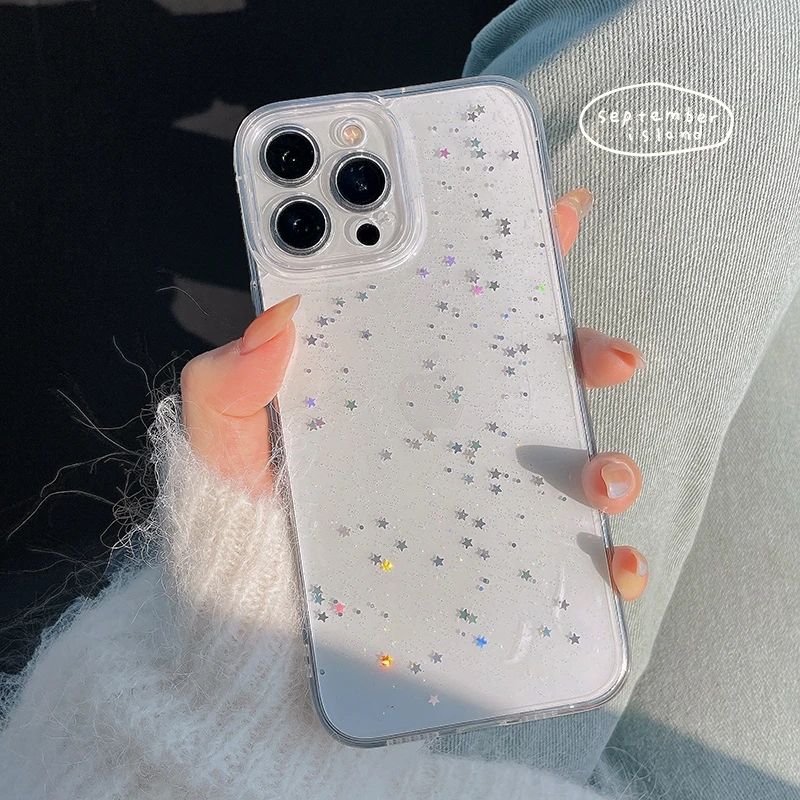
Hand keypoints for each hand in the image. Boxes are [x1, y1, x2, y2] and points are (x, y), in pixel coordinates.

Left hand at [181, 188, 648, 600]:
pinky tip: (611, 566)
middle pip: (537, 374)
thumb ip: (234, 375)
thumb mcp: (227, 430)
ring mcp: (477, 491)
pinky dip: (602, 561)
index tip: (561, 213)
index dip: (512, 252)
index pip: (460, 302)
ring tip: (604, 479)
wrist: (254, 604)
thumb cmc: (244, 506)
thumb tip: (276, 317)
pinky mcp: (490, 557)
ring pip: (566, 460)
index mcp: (394, 375)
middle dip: (585, 352)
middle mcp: (448, 425)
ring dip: (609, 461)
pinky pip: (562, 556)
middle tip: (607, 355)